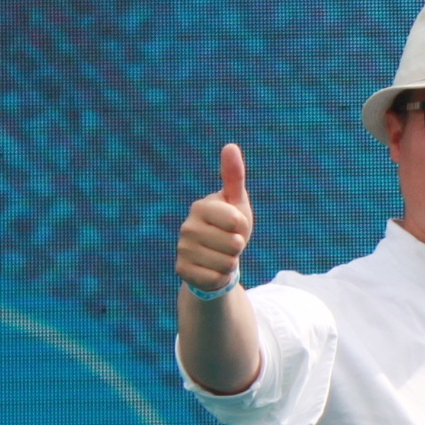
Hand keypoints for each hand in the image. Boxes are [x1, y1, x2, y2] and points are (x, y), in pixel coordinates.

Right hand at [178, 142, 252, 294]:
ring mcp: (182, 249)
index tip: (235, 225)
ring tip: (222, 255)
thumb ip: (234, 176)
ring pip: (226, 264)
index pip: (237, 221)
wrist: (216, 256)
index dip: (243, 227)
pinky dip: (221, 277)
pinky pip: (215, 279)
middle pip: (234, 245)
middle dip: (239, 247)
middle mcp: (187, 226)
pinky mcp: (181, 270)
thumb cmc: (230, 226)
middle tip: (229, 243)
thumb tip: (230, 145)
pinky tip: (213, 269)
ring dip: (231, 263)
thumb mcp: (237, 202)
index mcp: (201, 206)